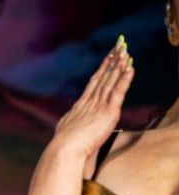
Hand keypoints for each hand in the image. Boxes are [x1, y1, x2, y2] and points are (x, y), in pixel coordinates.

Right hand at [51, 37, 133, 161]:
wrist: (64, 150)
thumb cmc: (64, 146)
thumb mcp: (66, 129)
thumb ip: (71, 121)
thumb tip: (69, 119)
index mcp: (80, 106)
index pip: (95, 83)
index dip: (102, 69)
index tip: (109, 57)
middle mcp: (89, 102)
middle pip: (103, 77)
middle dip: (112, 60)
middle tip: (119, 45)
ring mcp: (98, 105)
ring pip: (110, 81)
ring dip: (118, 65)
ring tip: (125, 50)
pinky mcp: (108, 112)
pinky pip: (118, 92)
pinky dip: (125, 79)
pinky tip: (130, 68)